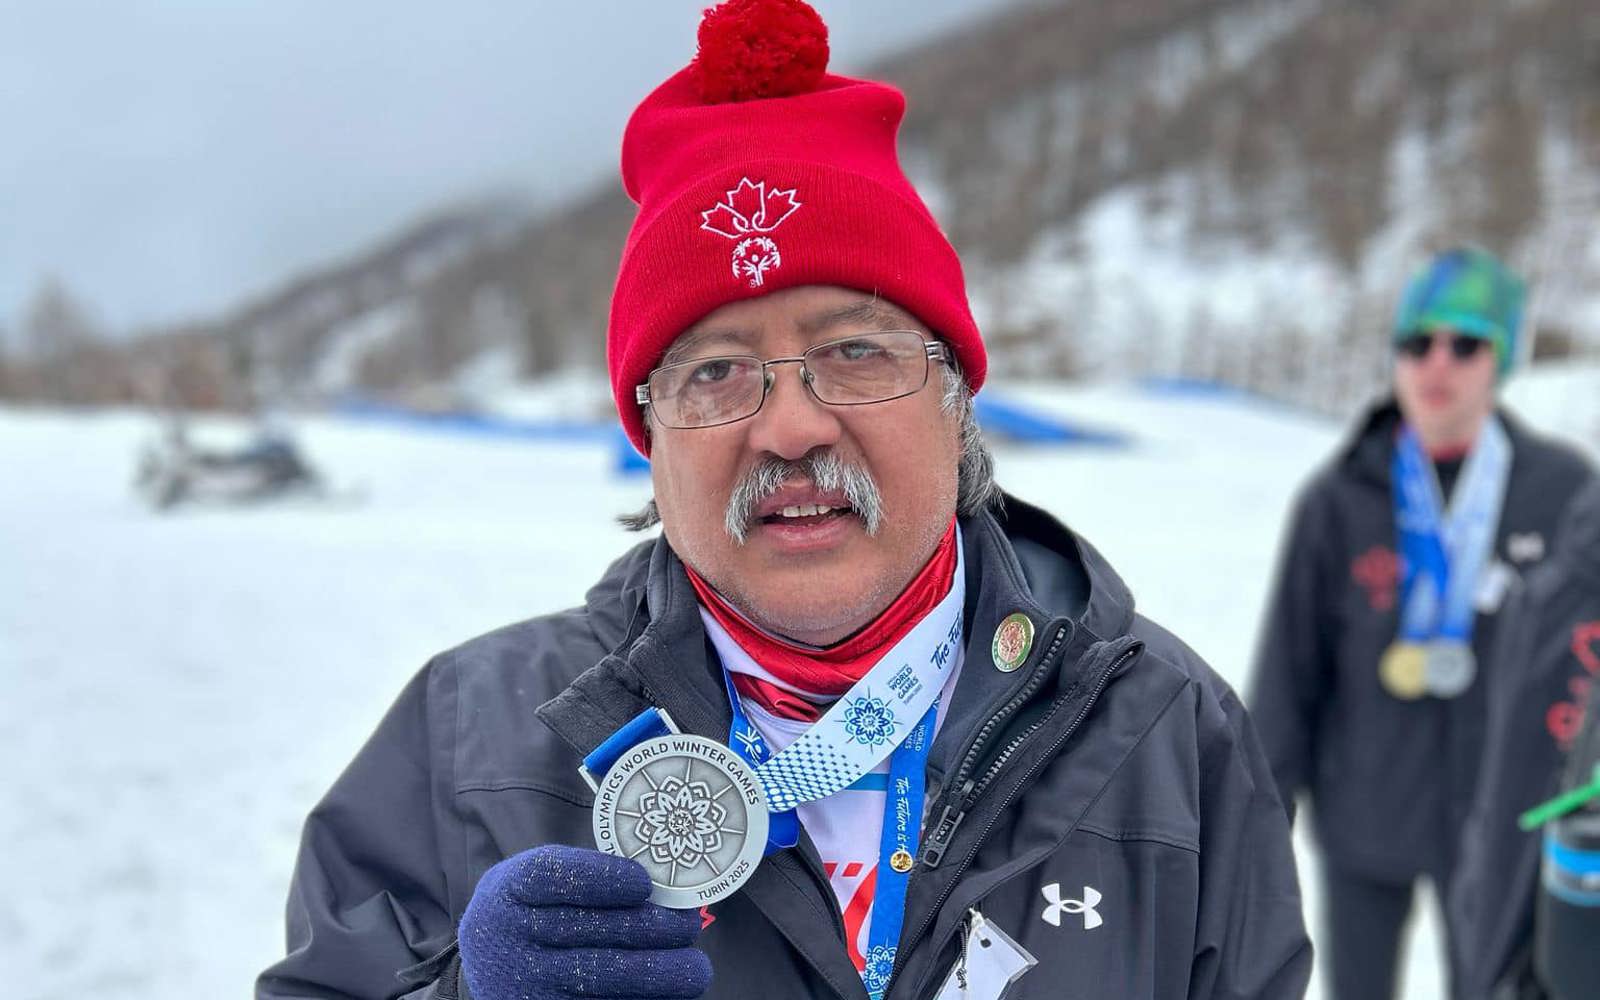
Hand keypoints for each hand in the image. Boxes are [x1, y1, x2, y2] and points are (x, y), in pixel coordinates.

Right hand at [458, 844, 711, 999]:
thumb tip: (664, 888)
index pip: (552, 876)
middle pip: (587, 929)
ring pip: (599, 977)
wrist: (490, 966)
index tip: (644, 883)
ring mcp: (523, 984)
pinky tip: (669, 995)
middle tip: (690, 926)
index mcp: (509, 890)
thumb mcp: (539, 883)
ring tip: (694, 970)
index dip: (602, 878)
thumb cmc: (534, 911)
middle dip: (650, 928)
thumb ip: (587, 876)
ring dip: (657, 974)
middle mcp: (508, 938)